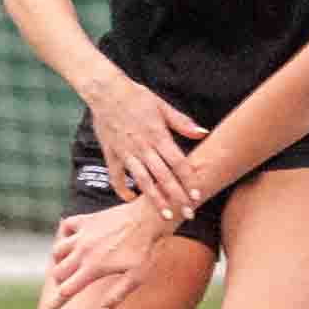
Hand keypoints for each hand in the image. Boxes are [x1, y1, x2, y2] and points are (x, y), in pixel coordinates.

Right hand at [45, 198, 177, 308]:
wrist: (149, 217)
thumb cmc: (145, 250)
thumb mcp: (136, 277)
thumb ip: (115, 296)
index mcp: (93, 268)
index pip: (66, 291)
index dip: (55, 304)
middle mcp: (83, 252)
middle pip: (58, 273)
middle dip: (61, 283)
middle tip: (70, 285)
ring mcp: (83, 235)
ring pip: (57, 251)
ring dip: (59, 261)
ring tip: (69, 266)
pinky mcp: (86, 220)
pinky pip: (66, 226)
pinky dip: (65, 234)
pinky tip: (72, 240)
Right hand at [84, 77, 206, 219]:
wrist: (105, 91)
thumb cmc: (137, 97)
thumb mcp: (163, 106)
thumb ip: (182, 122)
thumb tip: (203, 132)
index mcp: (159, 136)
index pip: (178, 163)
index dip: (189, 180)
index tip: (197, 196)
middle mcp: (143, 148)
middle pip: (164, 177)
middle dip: (177, 198)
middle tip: (189, 214)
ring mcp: (126, 153)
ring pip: (143, 181)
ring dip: (155, 200)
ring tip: (166, 216)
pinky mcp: (111, 154)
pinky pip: (117, 177)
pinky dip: (123, 190)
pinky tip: (132, 200)